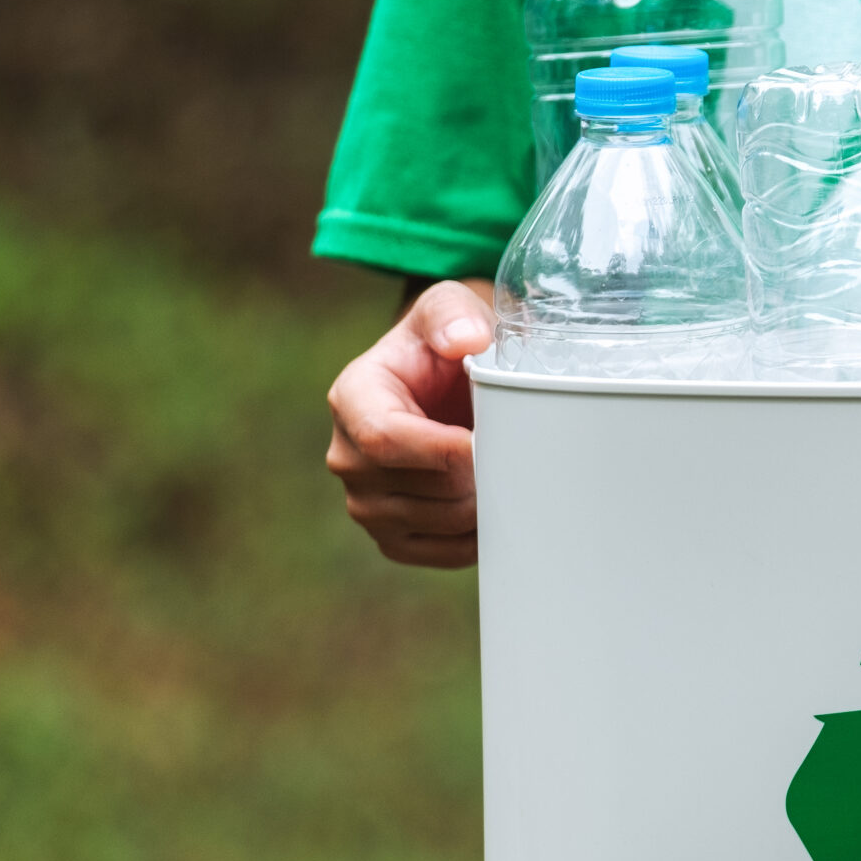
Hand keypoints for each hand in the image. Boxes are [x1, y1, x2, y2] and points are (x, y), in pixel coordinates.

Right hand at [325, 279, 493, 568]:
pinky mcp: (393, 537)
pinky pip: (442, 552)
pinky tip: (494, 501)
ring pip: (438, 522)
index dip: (442, 449)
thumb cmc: (447, 344)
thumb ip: (453, 315)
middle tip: (512, 448)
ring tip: (502, 465)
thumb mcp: (448, 307)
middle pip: (421, 487)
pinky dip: (478, 535)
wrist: (448, 384)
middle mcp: (347, 456)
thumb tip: (466, 341)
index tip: (487, 440)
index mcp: (353, 399)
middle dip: (477, 473)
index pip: (384, 439)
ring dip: (484, 502)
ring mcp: (365, 504)